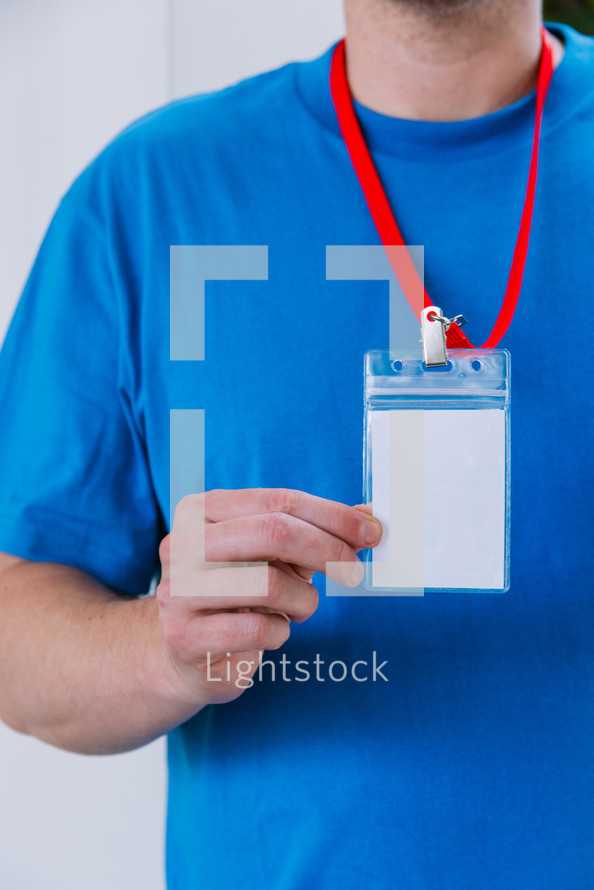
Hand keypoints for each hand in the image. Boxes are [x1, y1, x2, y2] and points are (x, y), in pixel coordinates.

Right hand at [155, 488, 381, 706]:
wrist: (183, 655)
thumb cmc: (237, 594)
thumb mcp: (271, 555)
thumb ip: (313, 532)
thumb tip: (368, 518)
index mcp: (201, 511)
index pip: (277, 501)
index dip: (331, 515)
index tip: (370, 532)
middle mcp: (182, 544)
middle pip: (273, 532)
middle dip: (328, 549)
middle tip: (354, 569)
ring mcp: (179, 592)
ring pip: (269, 583)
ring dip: (304, 600)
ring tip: (300, 608)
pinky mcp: (185, 638)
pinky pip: (258, 630)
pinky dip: (281, 632)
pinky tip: (272, 632)